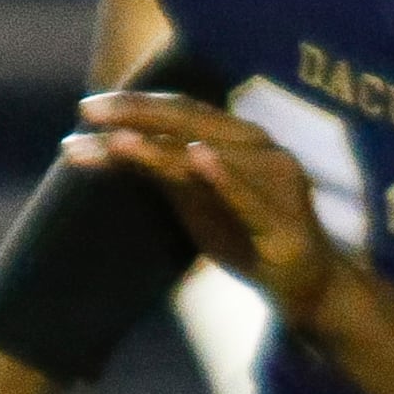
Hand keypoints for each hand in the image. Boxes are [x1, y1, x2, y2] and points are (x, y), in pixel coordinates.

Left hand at [71, 93, 353, 334]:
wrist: (307, 288)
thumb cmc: (245, 235)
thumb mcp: (193, 199)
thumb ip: (159, 167)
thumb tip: (105, 142)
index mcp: (239, 139)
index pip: (180, 110)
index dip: (134, 105)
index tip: (86, 108)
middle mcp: (260, 149)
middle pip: (191, 121)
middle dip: (137, 114)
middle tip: (88, 112)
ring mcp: (275, 184)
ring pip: (214, 157)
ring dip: (163, 146)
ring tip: (120, 140)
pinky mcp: (283, 226)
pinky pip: (250, 199)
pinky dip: (224, 177)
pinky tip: (196, 157)